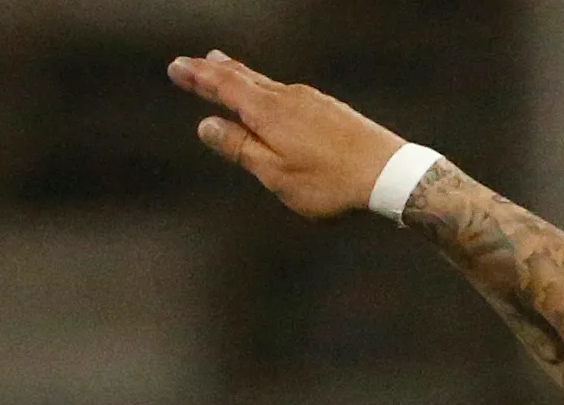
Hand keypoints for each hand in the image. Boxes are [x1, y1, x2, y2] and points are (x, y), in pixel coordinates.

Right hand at [169, 50, 406, 220]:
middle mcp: (288, 97)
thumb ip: (240, 148)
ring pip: (266, 82)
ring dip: (241, 75)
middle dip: (215, 70)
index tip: (176, 67)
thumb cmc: (329, 183)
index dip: (198, 78)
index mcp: (269, 113)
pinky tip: (270, 94)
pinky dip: (266, 88)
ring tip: (224, 67)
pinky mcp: (329, 109)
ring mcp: (311, 100)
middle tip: (195, 61)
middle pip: (245, 78)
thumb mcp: (275, 173)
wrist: (387, 174)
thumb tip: (207, 126)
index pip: (224, 87)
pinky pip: (286, 92)